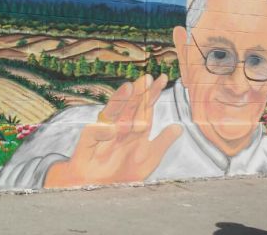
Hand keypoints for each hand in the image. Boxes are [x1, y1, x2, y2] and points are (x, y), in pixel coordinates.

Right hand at [44, 74, 182, 187]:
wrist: (99, 189)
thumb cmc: (123, 172)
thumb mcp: (149, 159)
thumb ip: (162, 143)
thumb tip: (179, 127)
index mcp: (135, 128)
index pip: (145, 107)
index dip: (153, 93)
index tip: (162, 79)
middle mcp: (119, 126)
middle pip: (129, 105)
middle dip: (138, 92)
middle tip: (147, 78)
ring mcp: (103, 132)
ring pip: (112, 113)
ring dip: (119, 101)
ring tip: (128, 89)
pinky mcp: (87, 142)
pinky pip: (93, 133)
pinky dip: (102, 131)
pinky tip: (111, 129)